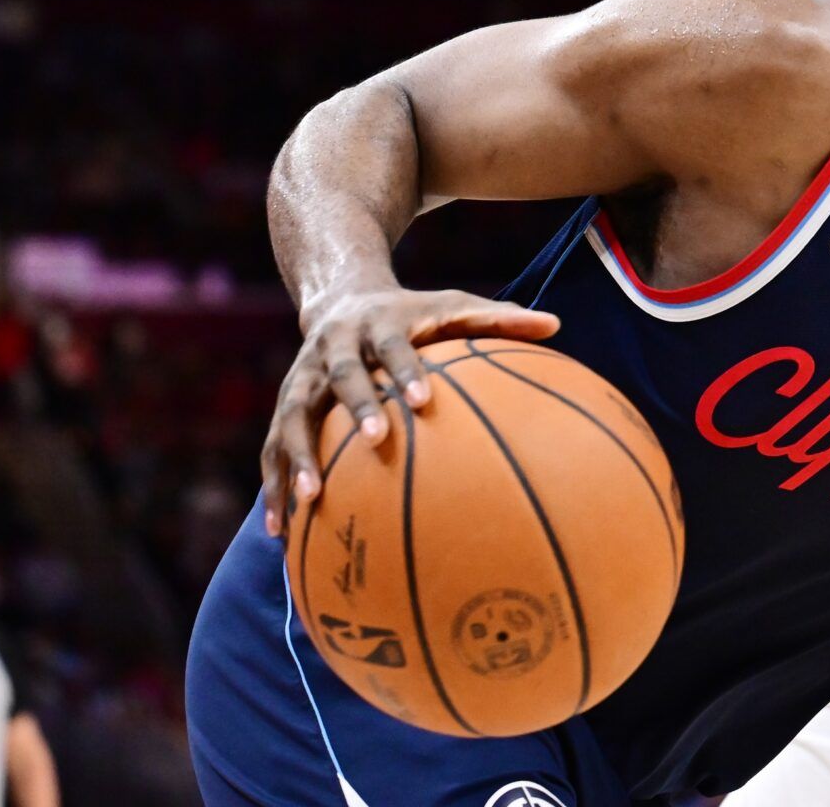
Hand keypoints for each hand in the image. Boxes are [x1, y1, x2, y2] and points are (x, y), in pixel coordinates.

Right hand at [260, 288, 559, 536]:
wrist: (341, 297)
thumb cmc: (412, 313)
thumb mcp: (452, 305)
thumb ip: (499, 317)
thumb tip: (557, 324)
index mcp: (378, 324)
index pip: (394, 347)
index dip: (406, 371)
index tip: (425, 401)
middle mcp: (334, 348)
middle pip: (340, 377)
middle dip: (355, 409)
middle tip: (377, 442)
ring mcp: (303, 376)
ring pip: (292, 416)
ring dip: (296, 457)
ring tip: (308, 502)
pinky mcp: (285, 404)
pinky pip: (272, 447)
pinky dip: (275, 485)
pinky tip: (281, 532)